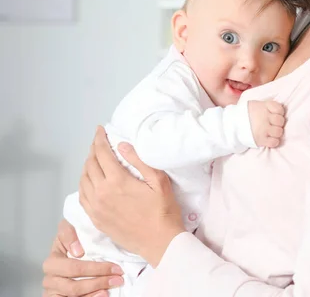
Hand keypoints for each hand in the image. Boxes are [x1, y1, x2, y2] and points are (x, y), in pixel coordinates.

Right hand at [42, 219, 123, 296]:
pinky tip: (103, 294)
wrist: (67, 252)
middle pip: (75, 285)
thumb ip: (69, 234)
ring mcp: (53, 291)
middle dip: (100, 281)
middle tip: (119, 277)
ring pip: (74, 295)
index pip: (73, 268)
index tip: (114, 267)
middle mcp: (50, 279)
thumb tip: (77, 251)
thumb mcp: (68, 231)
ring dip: (96, 291)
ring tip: (113, 284)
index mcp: (52, 262)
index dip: (94, 269)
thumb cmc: (71, 242)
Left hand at [79, 127, 184, 266]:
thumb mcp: (159, 182)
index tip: (100, 130)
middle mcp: (101, 193)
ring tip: (95, 158)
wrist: (159, 243)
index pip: (101, 153)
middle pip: (90, 164)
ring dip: (87, 165)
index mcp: (117, 181)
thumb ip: (140, 161)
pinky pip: (82, 196)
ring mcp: (95, 207)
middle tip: (99, 142)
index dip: (99, 139)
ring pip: (83, 179)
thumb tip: (122, 145)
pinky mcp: (95, 219)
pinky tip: (90, 180)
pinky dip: (84, 183)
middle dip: (93, 150)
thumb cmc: (163, 211)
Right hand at [248, 100, 285, 147]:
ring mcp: (263, 129)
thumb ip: (268, 106)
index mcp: (264, 107)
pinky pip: (274, 142)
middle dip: (278, 123)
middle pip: (280, 121)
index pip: (280, 109)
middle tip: (273, 125)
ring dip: (276, 133)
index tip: (274, 115)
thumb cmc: (247, 114)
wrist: (232, 124)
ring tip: (271, 132)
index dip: (279, 113)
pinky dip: (274, 142)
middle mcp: (264, 117)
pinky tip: (270, 139)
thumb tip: (280, 111)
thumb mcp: (256, 104)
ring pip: (279, 132)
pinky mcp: (261, 140)